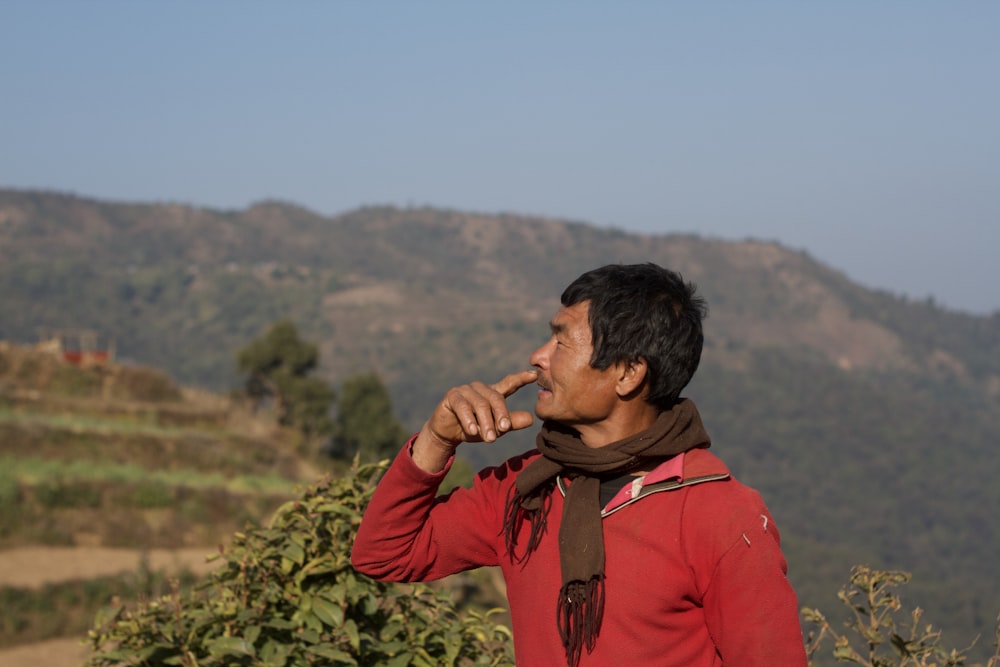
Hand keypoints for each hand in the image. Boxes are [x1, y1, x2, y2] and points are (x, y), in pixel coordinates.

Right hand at [412, 370, 537, 472]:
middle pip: (496, 398)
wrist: (447, 434)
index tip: (534, 375)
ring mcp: (465, 390)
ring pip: (480, 405)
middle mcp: (480, 388)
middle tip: (504, 430)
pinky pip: (463, 407)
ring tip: (489, 439)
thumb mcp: (494, 429)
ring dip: (485, 422)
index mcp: (492, 393)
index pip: (509, 383)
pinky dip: (469, 420)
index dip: (521, 378)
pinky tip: (473, 431)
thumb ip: (511, 423)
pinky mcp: (452, 396)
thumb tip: (530, 419)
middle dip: (501, 415)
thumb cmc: (473, 429)